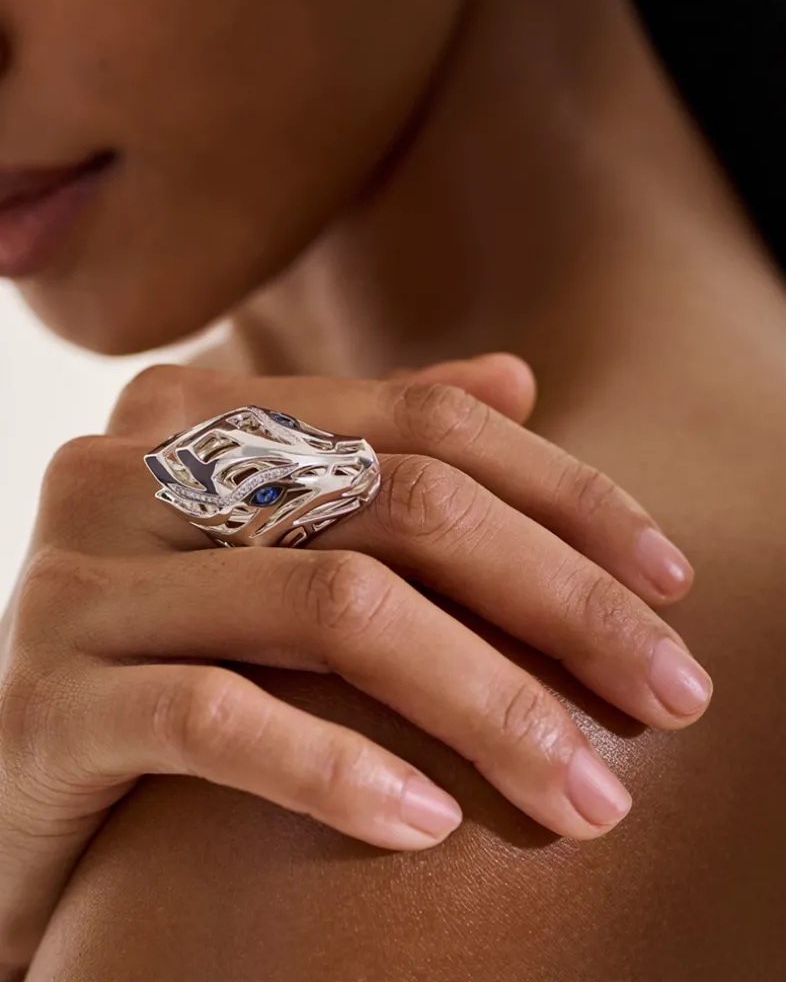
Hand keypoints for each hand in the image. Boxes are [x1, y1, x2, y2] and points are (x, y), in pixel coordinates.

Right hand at [0, 356, 709, 970]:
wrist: (9, 767)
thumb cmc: (169, 646)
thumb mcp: (275, 537)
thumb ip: (380, 449)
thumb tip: (517, 376)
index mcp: (201, 412)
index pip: (425, 420)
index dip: (567, 494)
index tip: (673, 583)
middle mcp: (133, 467)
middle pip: (402, 506)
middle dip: (560, 603)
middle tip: (670, 697)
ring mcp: (79, 576)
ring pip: (333, 611)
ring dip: (487, 705)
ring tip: (585, 793)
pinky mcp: (44, 697)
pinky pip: (216, 718)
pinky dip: (339, 770)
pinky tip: (432, 826)